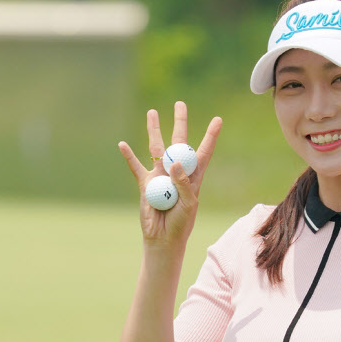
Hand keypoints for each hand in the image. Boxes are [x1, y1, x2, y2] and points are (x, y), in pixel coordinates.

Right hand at [118, 101, 222, 246]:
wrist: (164, 237)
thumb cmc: (181, 222)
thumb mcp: (189, 204)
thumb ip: (183, 183)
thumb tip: (174, 162)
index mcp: (193, 176)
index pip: (203, 152)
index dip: (210, 136)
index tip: (218, 119)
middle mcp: (176, 172)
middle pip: (179, 142)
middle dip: (180, 123)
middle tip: (180, 104)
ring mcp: (160, 176)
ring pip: (156, 147)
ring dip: (154, 130)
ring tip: (152, 112)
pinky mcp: (145, 184)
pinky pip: (136, 167)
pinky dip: (129, 157)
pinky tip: (122, 144)